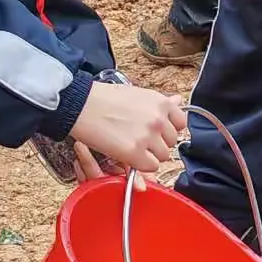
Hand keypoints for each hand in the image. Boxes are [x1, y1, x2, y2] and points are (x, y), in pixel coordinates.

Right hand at [73, 80, 187, 175]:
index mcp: (161, 103)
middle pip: (171, 142)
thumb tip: (178, 100)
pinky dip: (140, 165)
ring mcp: (148, 136)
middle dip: (157, 143)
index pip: (181, 123)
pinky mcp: (135, 153)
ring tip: (130, 144)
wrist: (81, 105)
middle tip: (137, 138)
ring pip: (162, 156)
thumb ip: (160, 103)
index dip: (167, 129)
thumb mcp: (137, 94)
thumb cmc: (104, 99)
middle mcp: (158, 119)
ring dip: (149, 155)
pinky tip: (127, 154)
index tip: (155, 131)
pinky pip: (150, 167)